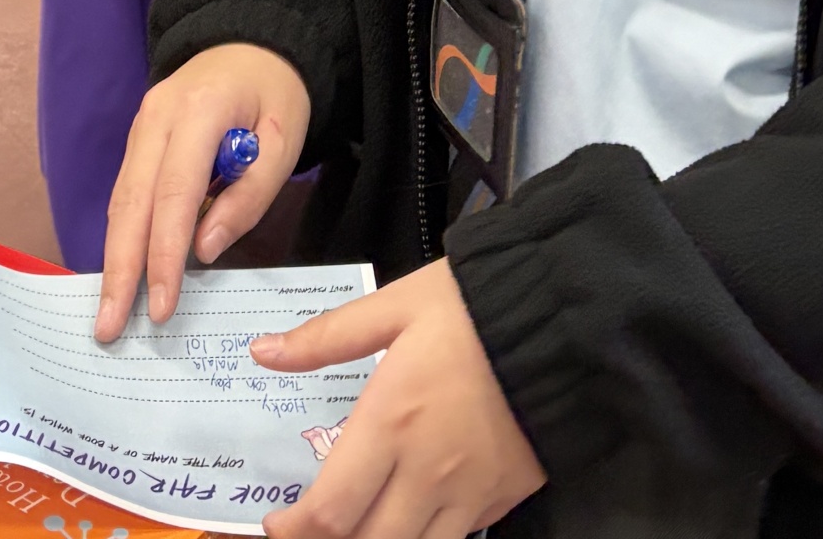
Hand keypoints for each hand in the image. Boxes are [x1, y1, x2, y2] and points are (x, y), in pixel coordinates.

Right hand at [95, 44, 311, 341]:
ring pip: (120, 199)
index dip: (163, 255)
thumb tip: (203, 250)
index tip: (160, 308)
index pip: (174, 194)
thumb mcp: (283, 140)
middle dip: (120, 268)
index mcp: (199, 112)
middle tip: (108, 327)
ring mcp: (141, 125)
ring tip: (108, 312)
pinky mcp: (138, 136)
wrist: (250, 42)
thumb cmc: (274, 93)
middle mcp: (157, 117)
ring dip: (113, 258)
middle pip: (132, 202)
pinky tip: (119, 271)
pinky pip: (125, 190)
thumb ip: (248, 195)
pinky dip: (121, 233)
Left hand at [252, 262, 544, 538]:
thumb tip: (262, 352)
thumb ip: (325, 338)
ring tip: (357, 526)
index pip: (331, 511)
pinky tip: (407, 519)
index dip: (296, 531)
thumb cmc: (469, 308)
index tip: (277, 524)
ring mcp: (468, 496)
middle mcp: (425, 474)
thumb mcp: (393, 306)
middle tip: (312, 527)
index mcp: (390, 424)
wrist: (560, 322)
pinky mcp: (500, 501)